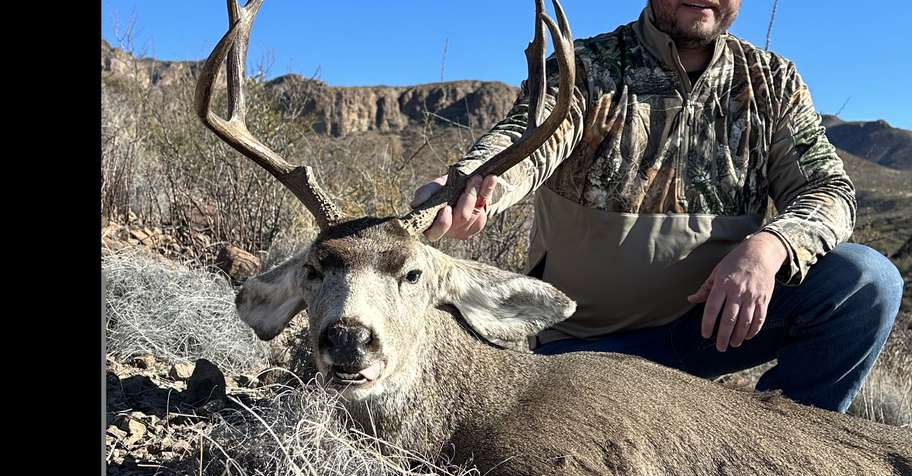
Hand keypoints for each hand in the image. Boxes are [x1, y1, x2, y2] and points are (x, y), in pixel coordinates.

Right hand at [411, 174, 496, 240]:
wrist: (461, 185)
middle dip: (468, 198)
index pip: (435, 232)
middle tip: (472, 180)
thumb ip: (425, 193)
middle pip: (461, 218)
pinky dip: (487, 193)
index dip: (442, 223)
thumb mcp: (433, 188)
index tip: (446, 208)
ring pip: (475, 214)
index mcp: (431, 226)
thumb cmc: (442, 189)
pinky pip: (485, 209)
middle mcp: (449, 231)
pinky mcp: (477, 225)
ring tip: (478, 177)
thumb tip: (416, 203)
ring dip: (478, 192)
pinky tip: (490, 180)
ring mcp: (464, 230)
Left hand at [687, 232, 787, 351]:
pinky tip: (747, 337)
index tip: (705, 335)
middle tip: (719, 347)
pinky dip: (753, 330)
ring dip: (739, 336)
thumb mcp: (716, 272)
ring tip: (733, 344)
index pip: (713, 308)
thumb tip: (691, 299)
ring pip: (745, 322)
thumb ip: (705, 288)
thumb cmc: (734, 262)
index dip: (708, 323)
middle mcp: (737, 291)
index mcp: (723, 284)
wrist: (760, 253)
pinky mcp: (764, 299)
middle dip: (723, 336)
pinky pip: (759, 318)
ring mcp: (752, 296)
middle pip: (729, 319)